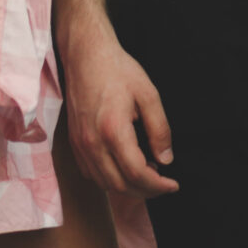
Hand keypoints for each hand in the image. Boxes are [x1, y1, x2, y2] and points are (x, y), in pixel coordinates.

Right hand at [60, 28, 176, 197]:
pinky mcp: (74, 143)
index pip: (137, 173)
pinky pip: (91, 173)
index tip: (173, 184)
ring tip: (147, 173)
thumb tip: (166, 159)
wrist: (85, 55)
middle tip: (163, 183)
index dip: (158, 186)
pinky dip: (110, 179)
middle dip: (145, 191)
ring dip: (127, 187)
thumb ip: (160, 129)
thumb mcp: (148, 94)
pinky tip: (124, 166)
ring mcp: (80, 145)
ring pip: (104, 184)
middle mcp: (92, 143)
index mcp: (113, 131)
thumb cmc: (117, 70)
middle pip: (119, 186)